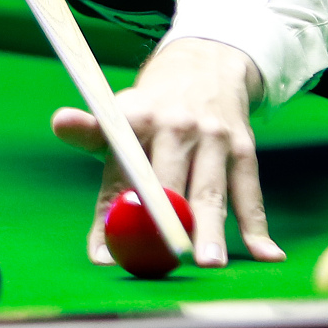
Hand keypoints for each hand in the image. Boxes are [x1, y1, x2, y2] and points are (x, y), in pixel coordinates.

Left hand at [51, 38, 284, 267]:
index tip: (103, 256)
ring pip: (210, 192)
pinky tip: (267, 255)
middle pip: (168, 186)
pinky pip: (250, 192)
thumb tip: (59, 124)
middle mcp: (176, 128)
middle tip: (165, 259)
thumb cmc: (152, 109)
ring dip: (212, 230)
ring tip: (209, 264)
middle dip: (166, 224)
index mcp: (137, 120)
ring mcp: (213, 138)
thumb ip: (91, 136)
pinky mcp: (243, 147)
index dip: (109, 219)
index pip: (120, 177)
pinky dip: (258, 226)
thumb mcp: (117, 116)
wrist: (205, 64)